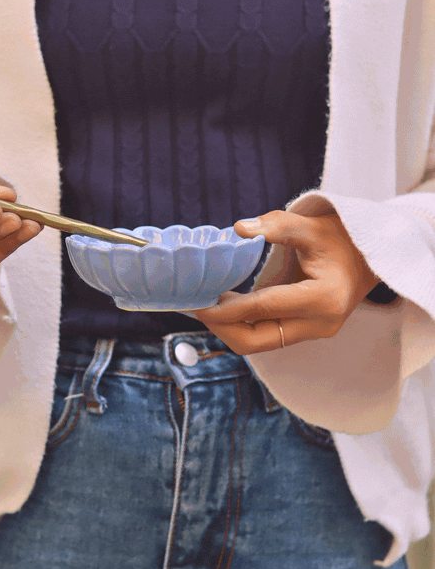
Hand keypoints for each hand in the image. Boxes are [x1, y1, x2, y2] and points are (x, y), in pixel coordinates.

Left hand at [191, 210, 379, 354]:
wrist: (371, 257)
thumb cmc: (341, 238)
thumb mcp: (310, 226)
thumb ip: (276, 226)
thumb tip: (237, 229)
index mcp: (322, 299)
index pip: (263, 308)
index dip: (226, 308)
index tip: (197, 304)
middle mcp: (320, 324)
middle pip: (257, 340)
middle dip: (223, 327)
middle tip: (198, 306)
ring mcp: (314, 333)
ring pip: (260, 343)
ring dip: (231, 327)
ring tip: (211, 302)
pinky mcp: (307, 333)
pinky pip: (268, 336)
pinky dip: (245, 324)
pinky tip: (229, 305)